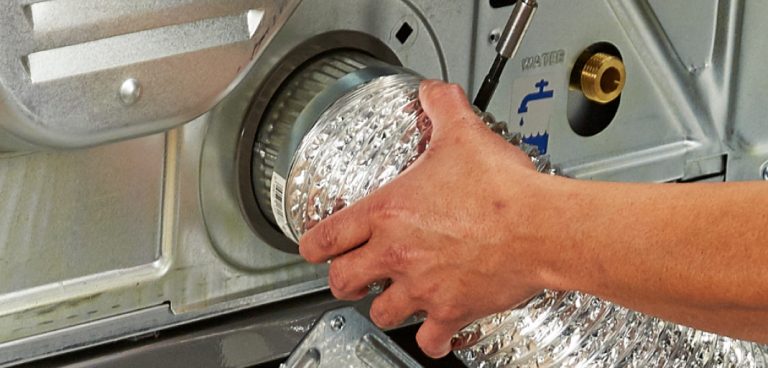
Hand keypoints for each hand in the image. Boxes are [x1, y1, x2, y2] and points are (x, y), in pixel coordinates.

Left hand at [299, 80, 555, 357]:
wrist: (540, 227)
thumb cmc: (502, 189)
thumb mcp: (463, 135)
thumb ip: (442, 107)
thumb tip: (434, 92)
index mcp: (388, 213)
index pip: (326, 237)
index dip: (313, 245)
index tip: (316, 248)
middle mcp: (397, 253)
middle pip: (343, 281)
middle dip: (343, 280)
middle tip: (352, 276)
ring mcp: (423, 287)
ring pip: (382, 313)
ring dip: (383, 307)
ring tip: (393, 299)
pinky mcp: (452, 310)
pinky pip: (430, 339)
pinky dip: (430, 339)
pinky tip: (434, 332)